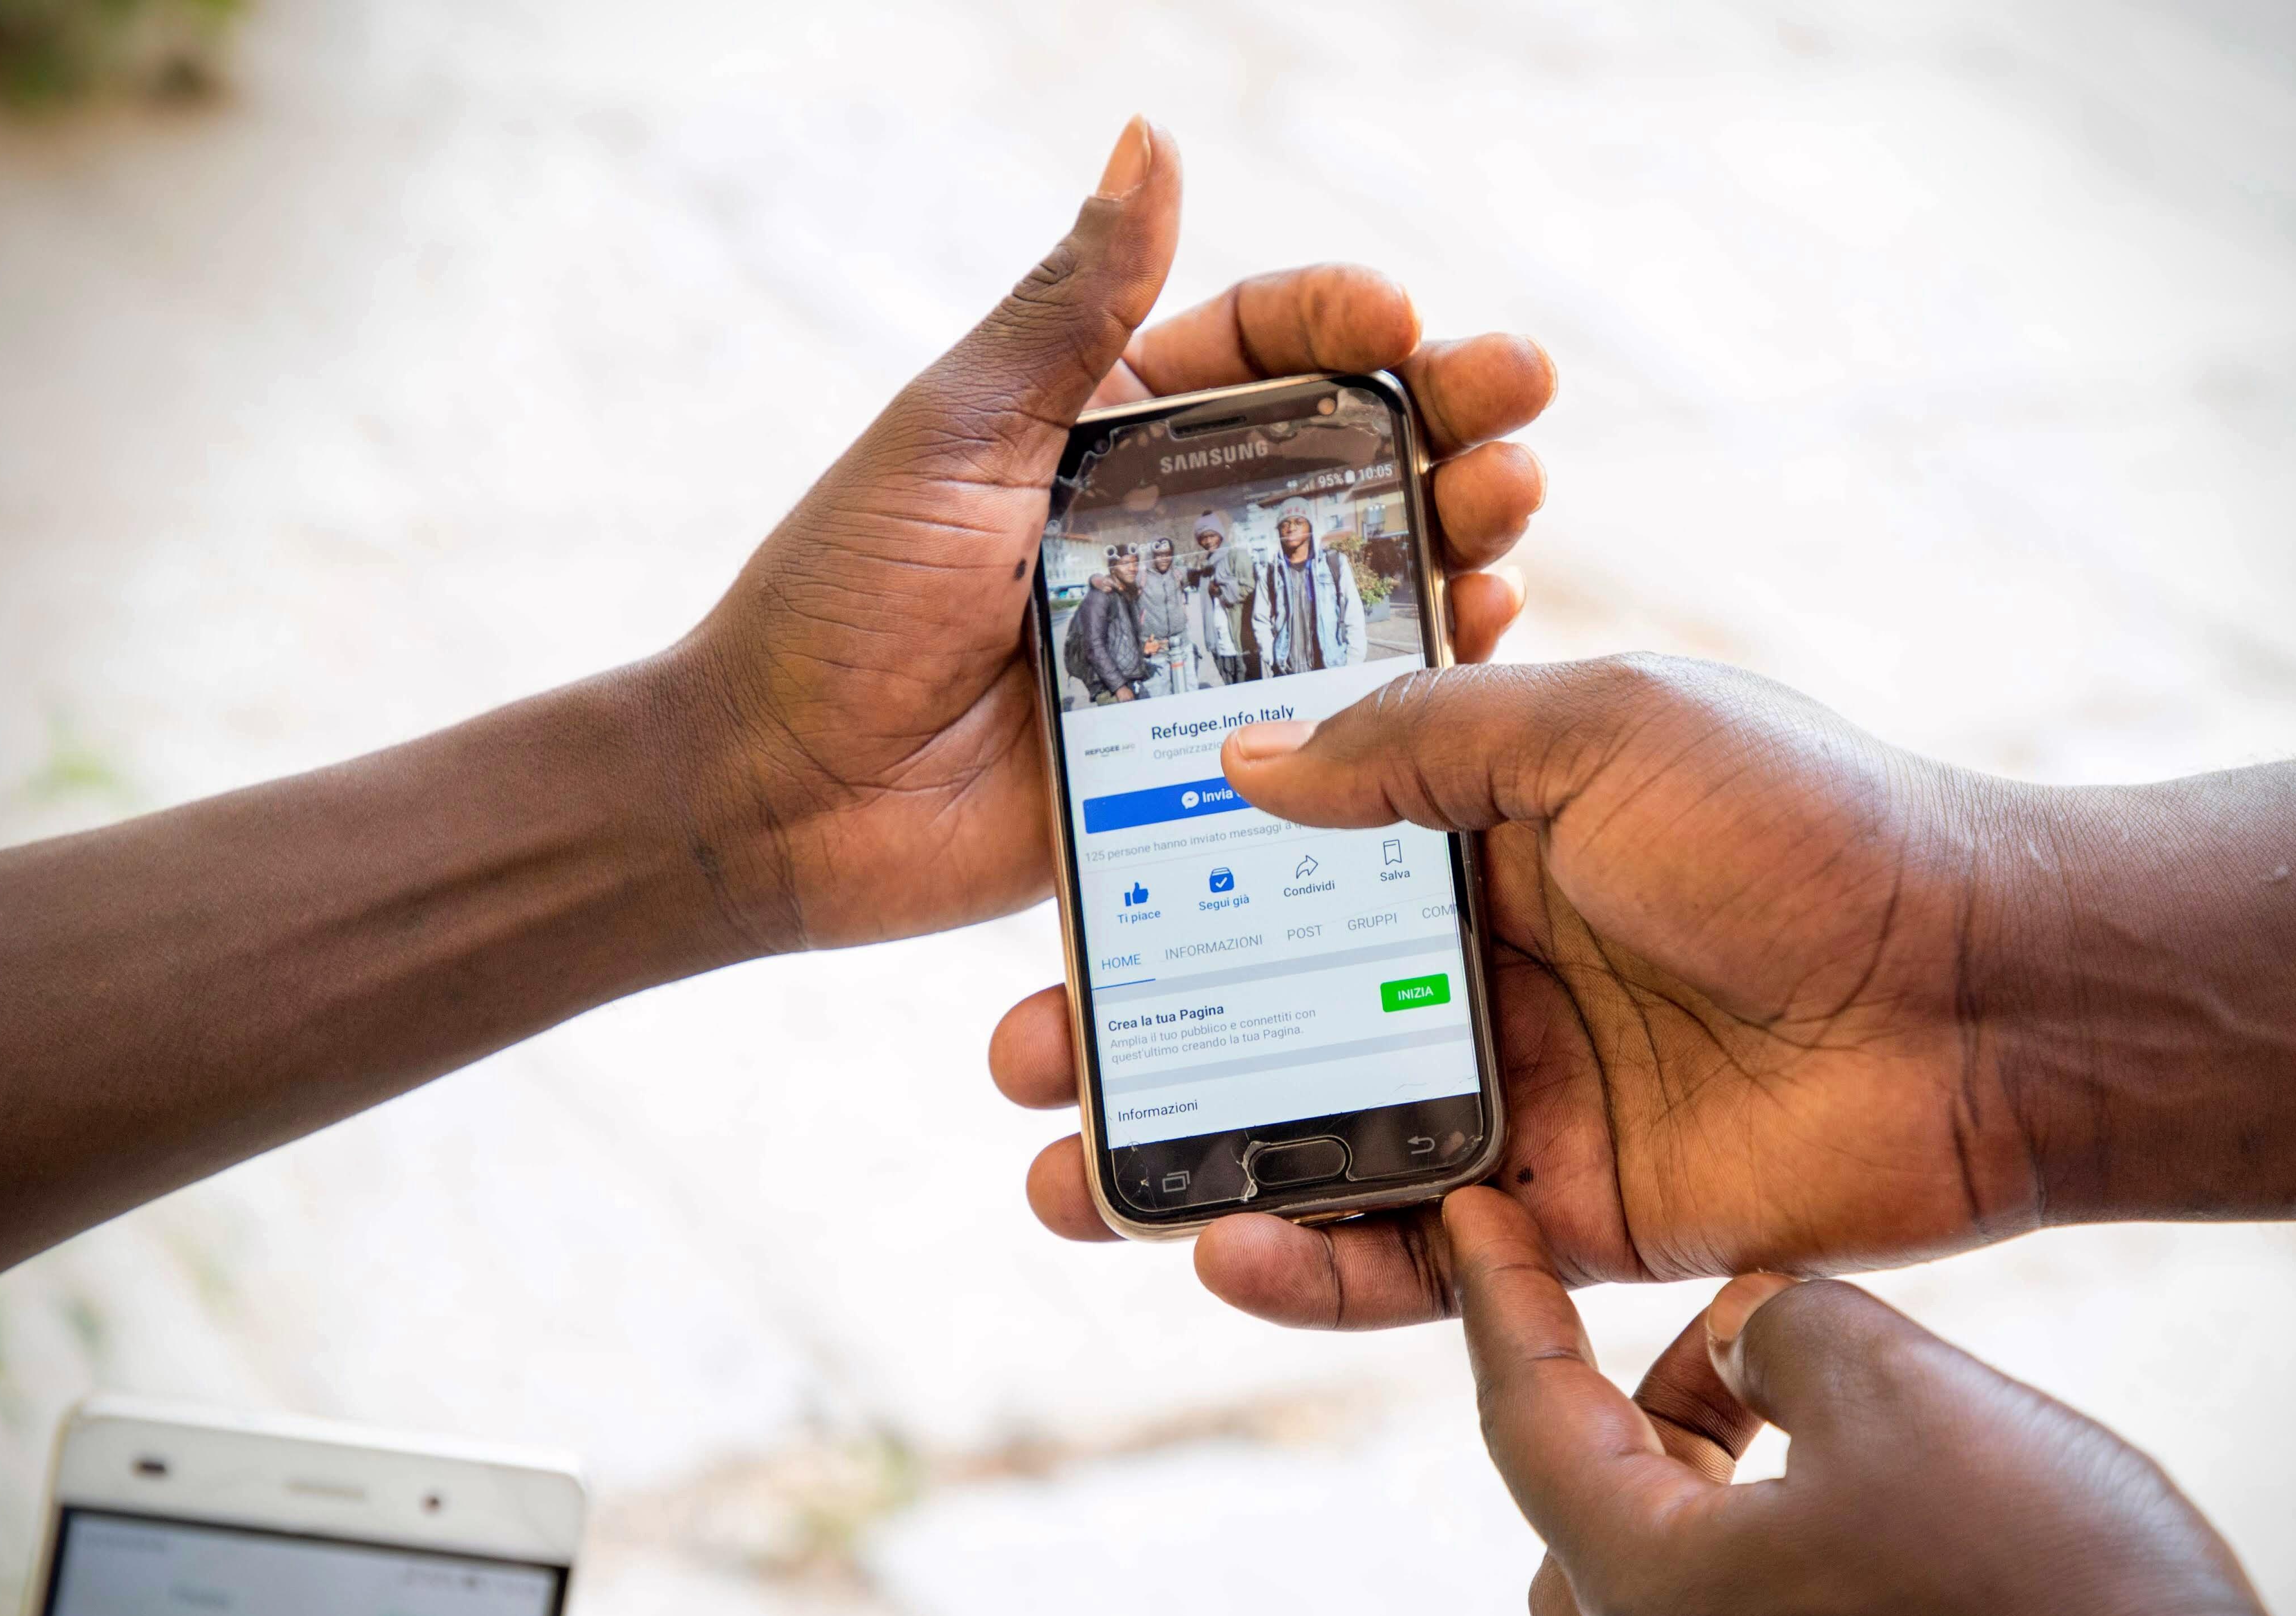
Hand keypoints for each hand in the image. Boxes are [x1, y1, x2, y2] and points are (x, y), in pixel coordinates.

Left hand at [664, 119, 1554, 952]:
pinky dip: (1415, 667)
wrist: (778, 796)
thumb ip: (1069, 305)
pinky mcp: (1210, 748)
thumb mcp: (956, 433)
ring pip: (1363, 569)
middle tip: (1517, 401)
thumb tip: (1149, 139)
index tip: (1404, 316)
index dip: (1346, 319)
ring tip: (1508, 506)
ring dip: (1457, 528)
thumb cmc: (839, 599)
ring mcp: (1199, 636)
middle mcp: (1171, 524)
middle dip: (1446, 414)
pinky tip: (1473, 626)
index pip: (1263, 345)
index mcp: (1108, 425)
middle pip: (1347, 450)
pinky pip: (1336, 705)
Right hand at [992, 655, 2053, 1323]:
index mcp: (1490, 836)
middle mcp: (1490, 968)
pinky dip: (1320, 1266)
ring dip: (1195, 1171)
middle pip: (1277, 1018)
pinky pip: (1417, 1256)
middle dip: (1145, 1045)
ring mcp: (1525, 1099)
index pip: (1291, 868)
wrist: (1986, 996)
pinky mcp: (1569, 1220)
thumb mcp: (1597, 729)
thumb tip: (1241, 766)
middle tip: (1026, 1068)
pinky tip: (1230, 1251)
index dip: (1174, 893)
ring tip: (1073, 1190)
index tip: (1064, 908)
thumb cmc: (1808, 830)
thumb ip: (1414, 746)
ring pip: (1322, 1148)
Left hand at [1446, 1187, 2295, 1615]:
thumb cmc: (2057, 1604)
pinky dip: (1794, 1568)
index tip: (1473, 1217)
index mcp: (1655, 1595)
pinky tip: (1906, 1530)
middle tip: (1730, 1349)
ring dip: (1726, 1492)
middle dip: (1634, 1418)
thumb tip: (1743, 1334)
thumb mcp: (1906, 1393)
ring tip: (1840, 1424)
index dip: (1499, 1298)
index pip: (1526, 1419)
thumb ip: (1788, 1330)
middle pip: (1587, 1527)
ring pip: (1681, 1601)